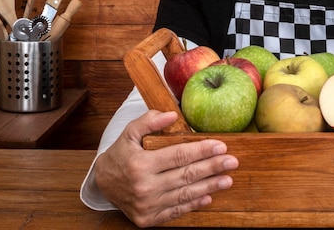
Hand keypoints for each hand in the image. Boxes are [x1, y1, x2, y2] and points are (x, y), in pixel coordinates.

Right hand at [94, 110, 238, 227]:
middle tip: (232, 162)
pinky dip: (194, 204)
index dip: (201, 150)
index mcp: (140, 164)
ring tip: (227, 180)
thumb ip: (149, 121)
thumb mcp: (129, 133)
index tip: (221, 146)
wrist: (102, 184)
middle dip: (212, 168)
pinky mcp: (148, 219)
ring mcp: (147, 205)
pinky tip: (208, 196)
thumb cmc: (120, 155)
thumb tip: (172, 115)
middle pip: (186, 175)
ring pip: (184, 195)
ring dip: (209, 187)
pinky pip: (176, 211)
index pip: (178, 155)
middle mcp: (144, 187)